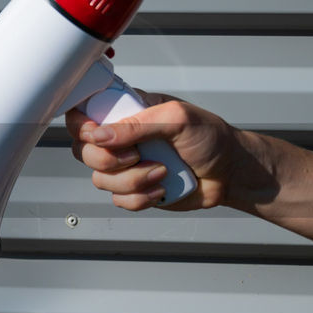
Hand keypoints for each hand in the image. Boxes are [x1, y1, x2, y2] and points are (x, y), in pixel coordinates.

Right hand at [65, 92, 243, 211]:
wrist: (232, 174)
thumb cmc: (211, 139)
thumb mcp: (177, 119)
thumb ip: (137, 125)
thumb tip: (99, 135)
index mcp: (128, 112)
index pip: (84, 113)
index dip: (80, 125)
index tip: (95, 133)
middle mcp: (121, 139)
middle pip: (83, 150)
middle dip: (107, 159)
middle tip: (136, 156)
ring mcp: (126, 166)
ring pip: (100, 179)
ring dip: (132, 180)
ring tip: (161, 173)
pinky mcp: (134, 190)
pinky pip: (118, 200)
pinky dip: (140, 198)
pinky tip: (161, 189)